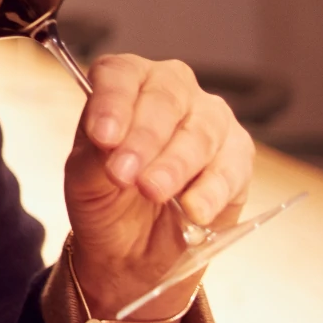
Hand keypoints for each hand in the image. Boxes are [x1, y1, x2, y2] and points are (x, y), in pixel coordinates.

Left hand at [63, 54, 255, 318]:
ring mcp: (209, 119)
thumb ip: (93, 154)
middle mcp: (171, 89)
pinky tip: (193, 210)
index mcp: (126, 82)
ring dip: (175, 164)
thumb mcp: (84, 178)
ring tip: (152, 191)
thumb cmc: (106, 196)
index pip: (121, 75)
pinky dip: (212, 191)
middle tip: (124, 173)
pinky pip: (231, 168)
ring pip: (200, 131)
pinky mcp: (238, 157)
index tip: (102, 136)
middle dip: (144, 138)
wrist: (133, 248)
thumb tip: (108, 140)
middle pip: (165, 98)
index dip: (112, 102)